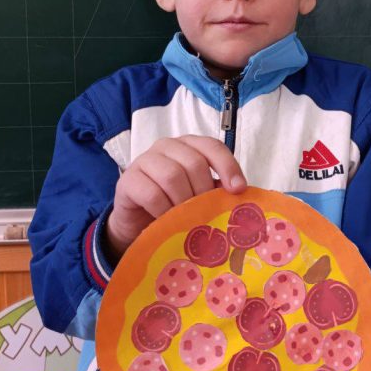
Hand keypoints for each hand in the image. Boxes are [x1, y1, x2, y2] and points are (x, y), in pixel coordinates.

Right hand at [106, 135, 245, 255]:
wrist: (138, 225)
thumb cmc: (174, 206)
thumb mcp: (199, 196)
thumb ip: (217, 191)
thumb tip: (243, 196)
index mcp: (188, 146)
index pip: (212, 146)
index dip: (227, 166)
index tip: (237, 190)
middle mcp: (166, 147)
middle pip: (193, 162)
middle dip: (203, 191)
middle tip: (204, 213)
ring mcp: (144, 160)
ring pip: (172, 176)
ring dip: (183, 202)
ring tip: (185, 219)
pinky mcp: (127, 180)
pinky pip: (151, 194)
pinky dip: (163, 211)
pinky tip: (165, 221)